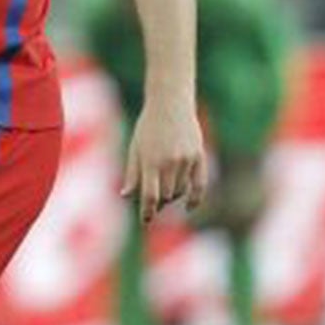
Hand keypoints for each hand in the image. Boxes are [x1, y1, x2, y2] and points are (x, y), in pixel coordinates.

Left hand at [122, 97, 208, 224]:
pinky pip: (199, 185)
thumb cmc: (147, 126)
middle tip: (154, 201)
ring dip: (173, 197)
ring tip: (165, 194)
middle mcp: (169, 163)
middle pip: (166, 196)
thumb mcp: (135, 148)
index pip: (150, 196)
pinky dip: (194, 198)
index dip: (147, 212)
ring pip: (181, 191)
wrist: (170, 103)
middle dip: (159, 202)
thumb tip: (125, 196)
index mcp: (150, 162)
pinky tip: (190, 208)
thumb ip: (132, 173)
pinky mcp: (199, 156)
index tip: (145, 220)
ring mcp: (186, 160)